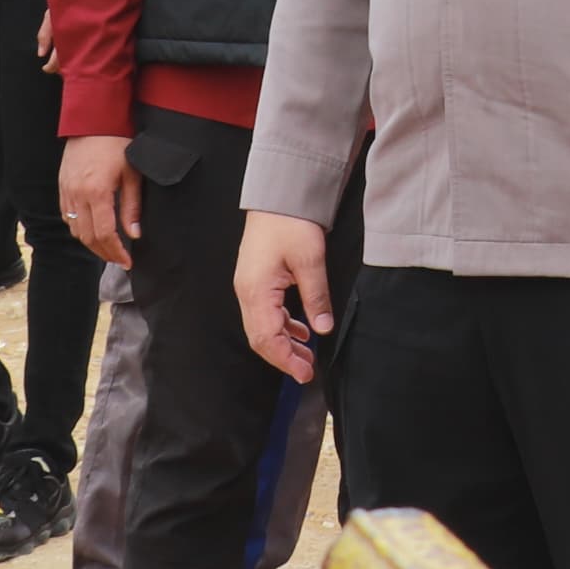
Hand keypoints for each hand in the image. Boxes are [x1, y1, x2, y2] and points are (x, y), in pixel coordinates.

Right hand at [58, 134, 137, 265]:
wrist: (93, 121)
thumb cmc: (117, 144)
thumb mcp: (132, 174)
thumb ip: (132, 207)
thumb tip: (134, 234)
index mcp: (97, 192)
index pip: (104, 234)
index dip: (116, 252)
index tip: (128, 262)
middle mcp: (77, 195)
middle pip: (87, 237)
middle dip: (104, 253)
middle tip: (120, 260)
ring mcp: (66, 191)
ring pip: (75, 230)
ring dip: (91, 244)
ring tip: (108, 248)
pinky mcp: (62, 187)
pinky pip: (66, 217)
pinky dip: (79, 229)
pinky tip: (93, 231)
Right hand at [237, 210, 334, 381]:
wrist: (278, 195)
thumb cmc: (290, 222)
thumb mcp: (310, 260)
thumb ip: (316, 297)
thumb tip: (322, 329)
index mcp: (256, 291)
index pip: (266, 338)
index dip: (285, 360)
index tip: (304, 373)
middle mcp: (247, 292)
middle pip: (261, 337)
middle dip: (283, 357)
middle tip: (307, 371)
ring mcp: (249, 286)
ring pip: (263, 326)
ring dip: (283, 343)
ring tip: (306, 355)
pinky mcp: (256, 280)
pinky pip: (266, 312)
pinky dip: (282, 325)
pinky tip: (301, 330)